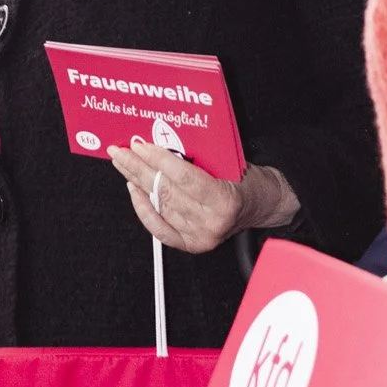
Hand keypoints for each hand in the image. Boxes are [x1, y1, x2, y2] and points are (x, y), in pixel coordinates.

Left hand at [108, 138, 297, 255]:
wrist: (264, 204)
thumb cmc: (249, 180)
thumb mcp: (230, 161)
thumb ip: (199, 157)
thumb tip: (161, 142)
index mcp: (225, 200)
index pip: (184, 178)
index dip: (159, 160)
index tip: (141, 146)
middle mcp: (211, 223)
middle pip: (166, 191)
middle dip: (139, 168)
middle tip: (121, 151)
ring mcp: (200, 236)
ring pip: (160, 205)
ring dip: (137, 182)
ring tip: (123, 165)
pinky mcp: (191, 244)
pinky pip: (159, 227)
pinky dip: (144, 208)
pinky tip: (134, 191)